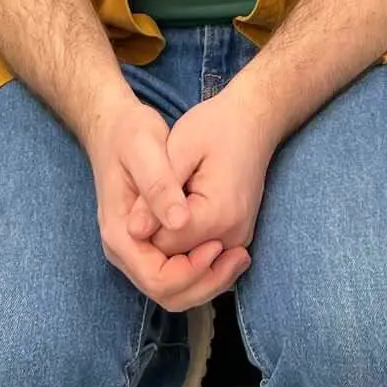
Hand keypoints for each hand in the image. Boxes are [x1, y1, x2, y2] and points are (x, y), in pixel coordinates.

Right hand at [85, 89, 248, 311]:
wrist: (116, 129)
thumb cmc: (129, 134)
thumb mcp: (143, 147)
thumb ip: (158, 185)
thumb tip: (178, 223)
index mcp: (120, 234)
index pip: (158, 279)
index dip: (193, 270)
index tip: (219, 244)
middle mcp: (126, 251)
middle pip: (169, 293)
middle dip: (206, 282)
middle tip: (240, 256)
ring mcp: (138, 251)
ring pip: (177, 290)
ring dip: (210, 280)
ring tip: (240, 255)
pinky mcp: (152, 245)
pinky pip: (180, 274)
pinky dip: (205, 269)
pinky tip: (229, 250)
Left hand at [130, 84, 274, 264]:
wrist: (253, 122)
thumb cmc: (214, 127)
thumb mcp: (179, 147)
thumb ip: (156, 190)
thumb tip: (133, 231)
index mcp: (217, 215)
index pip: (162, 247)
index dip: (143, 226)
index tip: (141, 195)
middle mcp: (232, 236)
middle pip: (176, 262)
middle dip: (155, 238)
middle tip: (150, 200)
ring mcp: (238, 241)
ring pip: (188, 265)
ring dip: (170, 241)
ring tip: (167, 202)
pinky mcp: (237, 239)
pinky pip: (202, 257)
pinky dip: (185, 244)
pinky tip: (179, 211)